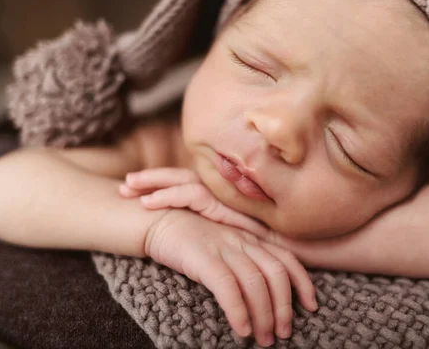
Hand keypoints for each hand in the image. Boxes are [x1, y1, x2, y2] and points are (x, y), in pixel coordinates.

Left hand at [120, 168, 270, 237]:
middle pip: (183, 177)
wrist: (304, 250)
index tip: (137, 192)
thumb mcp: (240, 243)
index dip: (163, 186)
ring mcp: (228, 197)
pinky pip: (194, 195)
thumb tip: (197, 244)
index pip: (190, 185)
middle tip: (124, 185)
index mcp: (225, 200)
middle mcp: (225, 193)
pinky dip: (168, 196)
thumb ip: (219, 238)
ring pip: (184, 181)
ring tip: (128, 190)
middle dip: (152, 179)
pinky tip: (147, 204)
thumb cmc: (276, 251)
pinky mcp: (230, 205)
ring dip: (153, 184)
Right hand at [145, 208, 317, 346]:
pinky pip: (227, 286)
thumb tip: (263, 292)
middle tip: (283, 333)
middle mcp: (242, 241)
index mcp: (250, 238)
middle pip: (276, 274)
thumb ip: (245, 260)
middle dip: (284, 307)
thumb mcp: (224, 245)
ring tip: (262, 338)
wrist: (158, 219)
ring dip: (263, 315)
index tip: (311, 306)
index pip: (286, 259)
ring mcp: (223, 247)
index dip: (303, 283)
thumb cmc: (191, 239)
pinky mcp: (203, 257)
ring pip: (255, 282)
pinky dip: (238, 310)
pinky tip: (241, 329)